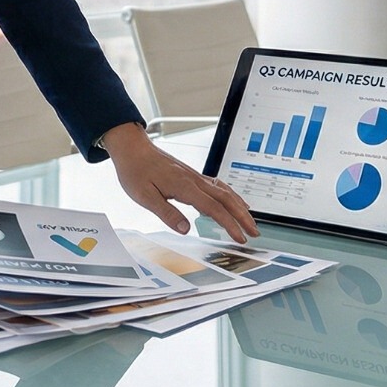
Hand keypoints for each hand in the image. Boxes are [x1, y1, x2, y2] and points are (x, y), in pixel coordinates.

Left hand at [100, 123, 257, 242]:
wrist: (133, 149)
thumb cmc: (136, 171)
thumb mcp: (144, 196)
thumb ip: (166, 213)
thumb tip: (185, 229)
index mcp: (184, 186)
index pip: (214, 208)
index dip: (229, 224)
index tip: (240, 237)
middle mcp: (194, 180)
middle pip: (226, 199)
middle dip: (242, 216)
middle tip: (254, 232)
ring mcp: (194, 176)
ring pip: (224, 191)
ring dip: (239, 206)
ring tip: (250, 220)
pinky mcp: (191, 175)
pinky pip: (217, 185)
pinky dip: (230, 194)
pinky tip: (233, 200)